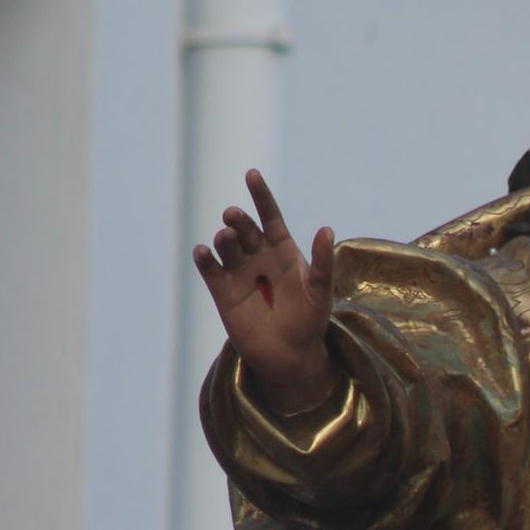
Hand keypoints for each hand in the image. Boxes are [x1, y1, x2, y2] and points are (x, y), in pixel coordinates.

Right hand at [192, 169, 338, 413]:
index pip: (269, 214)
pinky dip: (204, 259)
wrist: (289, 355)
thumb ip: (323, 262)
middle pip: (245, 229)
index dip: (260, 194)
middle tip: (233, 216)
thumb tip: (327, 229)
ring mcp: (239, 271)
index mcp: (283, 249)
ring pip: (226, 246)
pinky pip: (210, 269)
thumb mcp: (321, 291)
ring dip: (224, 239)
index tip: (251, 174)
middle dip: (238, 220)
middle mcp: (259, 255)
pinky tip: (203, 252)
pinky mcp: (222, 290)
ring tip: (225, 237)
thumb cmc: (310, 321)